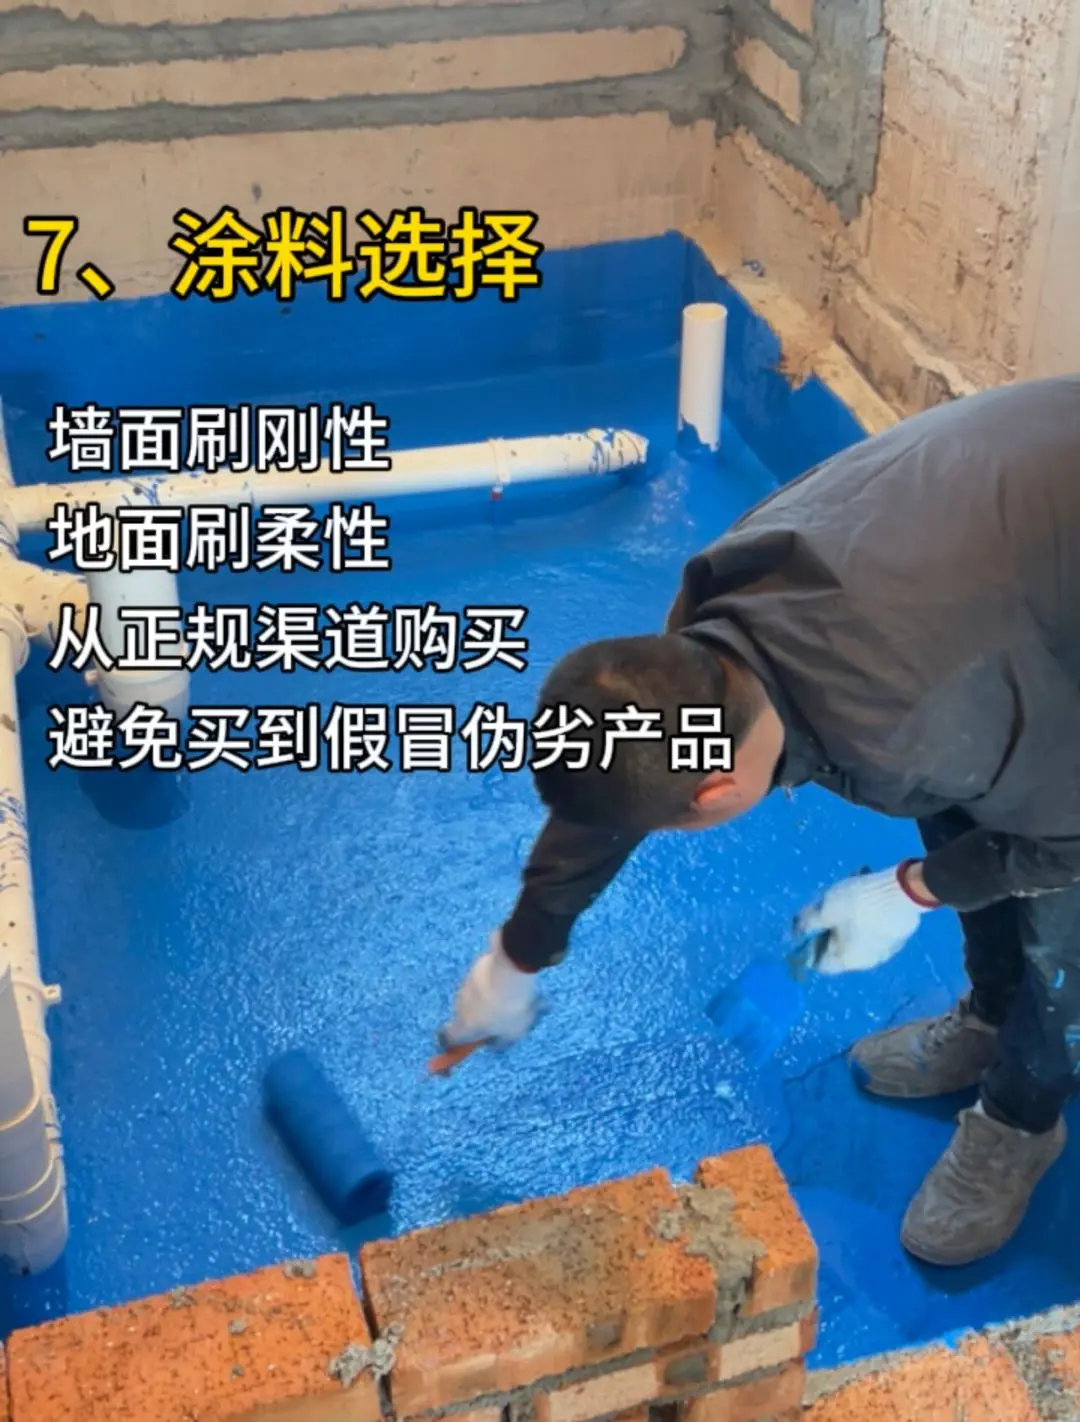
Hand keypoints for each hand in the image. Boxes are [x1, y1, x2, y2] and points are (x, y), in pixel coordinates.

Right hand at [439, 932, 539, 1047]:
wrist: (510, 970)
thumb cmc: (509, 1009)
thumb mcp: (511, 1035)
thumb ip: (500, 1042)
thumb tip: (495, 1042)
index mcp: (463, 1028)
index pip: (447, 1040)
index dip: (453, 1046)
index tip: (463, 1048)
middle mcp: (459, 1007)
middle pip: (466, 1018)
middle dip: (482, 1021)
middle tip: (504, 1021)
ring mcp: (466, 986)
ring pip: (477, 999)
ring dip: (492, 1002)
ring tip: (516, 1000)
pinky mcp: (476, 970)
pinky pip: (485, 983)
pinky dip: (495, 986)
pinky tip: (513, 984)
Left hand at [793, 862, 935, 974]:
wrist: (903, 892)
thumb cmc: (858, 905)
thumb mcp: (825, 909)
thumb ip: (807, 922)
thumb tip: (795, 932)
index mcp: (846, 961)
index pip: (819, 964)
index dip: (808, 947)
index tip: (807, 926)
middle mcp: (866, 962)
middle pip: (838, 950)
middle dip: (829, 929)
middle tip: (827, 905)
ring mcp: (885, 951)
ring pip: (856, 938)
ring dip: (848, 921)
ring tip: (848, 894)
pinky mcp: (897, 937)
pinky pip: (873, 931)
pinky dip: (866, 917)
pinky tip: (866, 897)